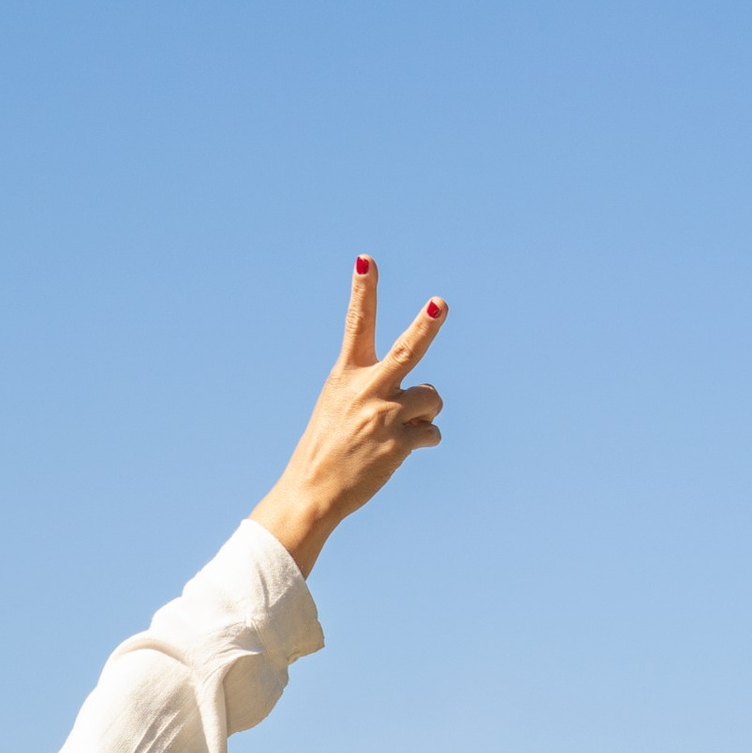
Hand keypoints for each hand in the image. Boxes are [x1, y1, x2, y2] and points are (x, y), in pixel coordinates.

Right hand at [249, 262, 446, 578]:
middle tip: (439, 303)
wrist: (312, 493)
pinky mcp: (399, 444)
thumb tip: (429, 398)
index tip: (364, 258)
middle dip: (426, 325)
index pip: (356, 324)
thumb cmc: (327, 449)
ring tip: (402, 428)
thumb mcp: (339, 408)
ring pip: (432, 398)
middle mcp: (366, 390)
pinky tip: (402, 452)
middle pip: (408, 351)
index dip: (363, 290)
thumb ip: (377, 391)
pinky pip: (432, 433)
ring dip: (426, 412)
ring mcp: (384, 416)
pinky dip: (425, 441)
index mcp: (346, 375)